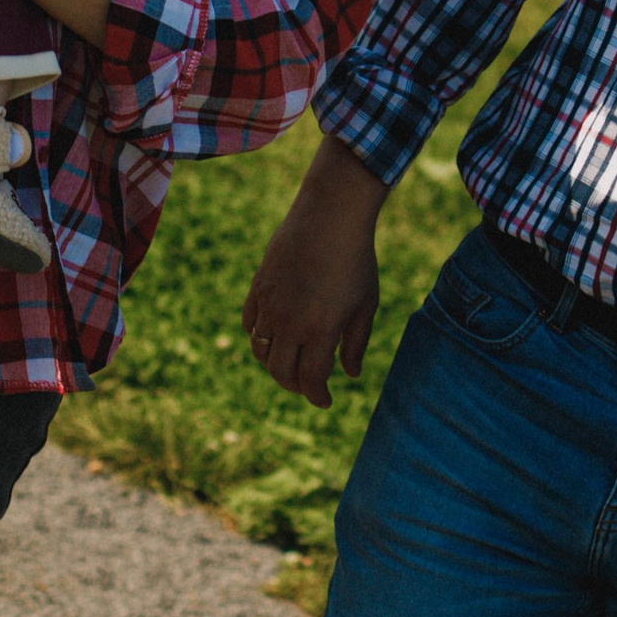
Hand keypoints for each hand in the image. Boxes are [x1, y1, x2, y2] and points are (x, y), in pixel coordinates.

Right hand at [243, 137, 386, 409]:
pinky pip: (250, 324)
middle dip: (295, 385)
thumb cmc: (356, 260)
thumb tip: (350, 374)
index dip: (317, 397)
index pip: (310, 381)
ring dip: (274, 364)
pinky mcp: (258, 287)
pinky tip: (275, 336)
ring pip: (261, 351)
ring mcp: (269, 305)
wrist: (330, 216)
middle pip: (280, 372)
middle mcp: (289, 323)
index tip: (326, 401)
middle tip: (308, 385)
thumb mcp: (365, 304)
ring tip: (291, 363)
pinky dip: (259, 337)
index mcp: (319, 332)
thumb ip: (356, 343)